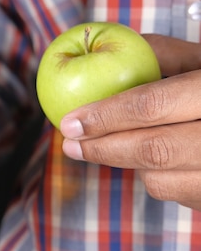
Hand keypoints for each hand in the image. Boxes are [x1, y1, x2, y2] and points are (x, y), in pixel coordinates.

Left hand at [59, 34, 200, 209]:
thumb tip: (98, 56)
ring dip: (132, 164)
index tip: (69, 122)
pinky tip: (164, 158)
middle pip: (155, 152)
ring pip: (163, 181)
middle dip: (103, 149)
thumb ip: (161, 54)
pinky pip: (181, 196)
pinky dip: (161, 178)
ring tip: (121, 144)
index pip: (153, 106)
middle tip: (71, 144)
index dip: (106, 116)